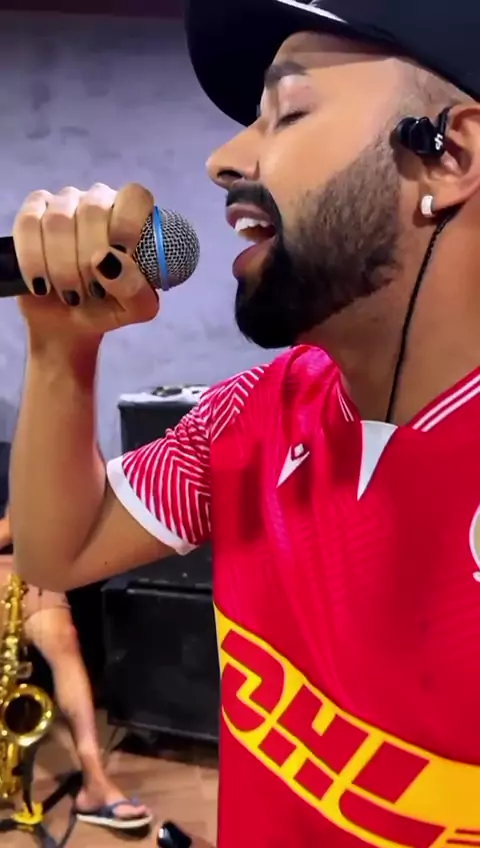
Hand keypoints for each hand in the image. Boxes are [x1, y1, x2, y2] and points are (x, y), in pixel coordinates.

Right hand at [13, 182, 159, 343]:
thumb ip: (134, 287)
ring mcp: (64, 205)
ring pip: (58, 219)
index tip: (122, 254)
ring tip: (71, 293)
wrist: (68, 323)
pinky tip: (42, 282)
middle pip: (93, 209)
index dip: (127, 223)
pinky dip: (34, 259)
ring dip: (63, 265)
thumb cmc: (108, 308)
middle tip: (93, 290)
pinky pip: (28, 223)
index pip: (134, 196)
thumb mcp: (135, 309)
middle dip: (89, 258)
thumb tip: (107, 260)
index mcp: (132, 219)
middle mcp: (100, 203)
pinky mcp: (32, 213)